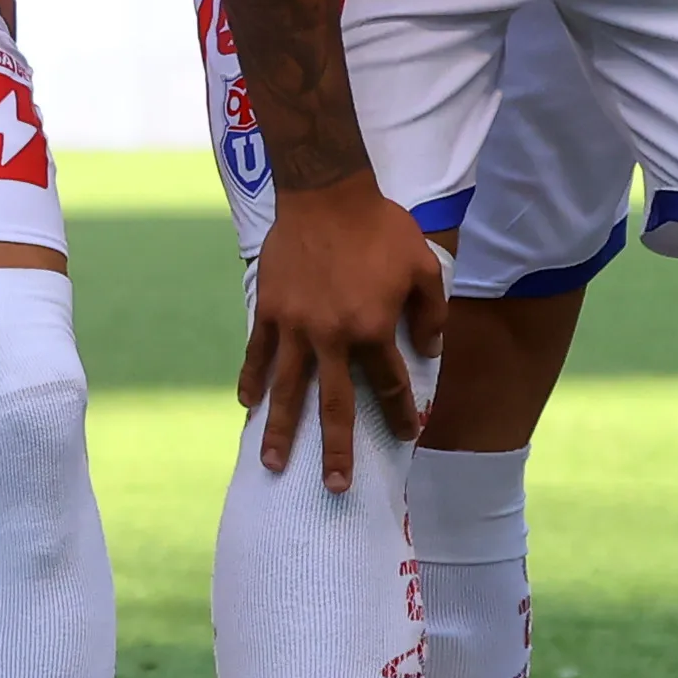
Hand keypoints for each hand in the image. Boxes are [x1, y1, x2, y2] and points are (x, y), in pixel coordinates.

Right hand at [238, 172, 444, 485]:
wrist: (326, 193)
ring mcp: (295, 327)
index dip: (401, 412)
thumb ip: (431, 313)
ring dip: (282, 430)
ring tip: (274, 465)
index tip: (408, 435)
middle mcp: (332, 337)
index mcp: (373, 329)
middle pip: (334, 406)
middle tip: (337, 485)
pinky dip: (251, 380)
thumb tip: (429, 351)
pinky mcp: (270, 310)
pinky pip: (258, 353)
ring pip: (287, 389)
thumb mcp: (424, 266)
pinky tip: (247, 405)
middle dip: (337, 449)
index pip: (390, 384)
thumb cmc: (381, 228)